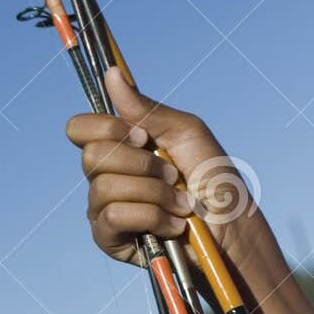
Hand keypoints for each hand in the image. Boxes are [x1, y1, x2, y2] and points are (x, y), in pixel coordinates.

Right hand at [65, 66, 255, 266]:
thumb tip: (112, 73)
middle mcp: (106, 176)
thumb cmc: (214, 180)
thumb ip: (147, 109)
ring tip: (181, 203)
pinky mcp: (110, 240)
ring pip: (103, 186)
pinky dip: (150, 216)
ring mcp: (104, 209)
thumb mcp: (186, 133)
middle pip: (91, 156)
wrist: (233, 228)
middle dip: (141, 164)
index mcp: (120, 147)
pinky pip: (112, 217)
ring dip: (154, 193)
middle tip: (173, 175)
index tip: (144, 137)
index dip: (107, 128)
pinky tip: (172, 225)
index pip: (80, 128)